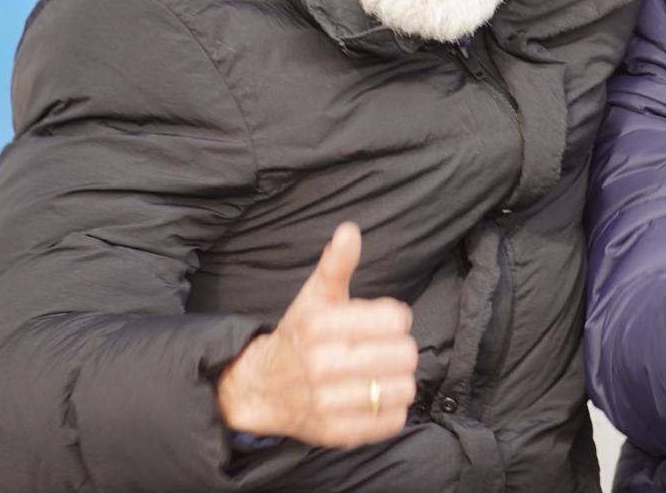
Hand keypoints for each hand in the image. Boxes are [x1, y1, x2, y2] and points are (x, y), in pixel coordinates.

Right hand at [217, 223, 417, 447]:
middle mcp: (321, 365)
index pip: (395, 319)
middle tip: (380, 349)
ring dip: (397, 380)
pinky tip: (373, 397)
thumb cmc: (298, 337)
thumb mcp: (315, 297)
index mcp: (319, 326)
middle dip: (399, 348)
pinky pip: (393, 420)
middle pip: (404, 354)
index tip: (379, 322)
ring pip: (403, 388)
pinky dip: (391, 409)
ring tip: (378, 374)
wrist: (260, 388)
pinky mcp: (338, 434)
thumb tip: (349, 231)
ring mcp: (329, 403)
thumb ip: (336, 265)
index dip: (394, 318)